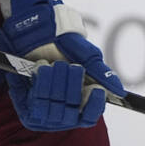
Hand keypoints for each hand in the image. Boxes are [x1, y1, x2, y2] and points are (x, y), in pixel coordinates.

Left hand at [0, 1, 125, 131]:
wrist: (37, 29)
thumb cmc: (64, 42)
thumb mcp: (86, 56)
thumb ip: (101, 74)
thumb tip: (119, 92)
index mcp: (80, 98)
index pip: (89, 116)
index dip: (93, 106)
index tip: (95, 90)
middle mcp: (63, 107)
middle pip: (72, 113)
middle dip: (72, 87)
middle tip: (71, 66)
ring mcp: (44, 107)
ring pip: (54, 110)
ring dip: (56, 85)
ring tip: (54, 65)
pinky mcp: (25, 103)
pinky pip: (35, 105)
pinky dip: (40, 85)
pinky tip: (42, 69)